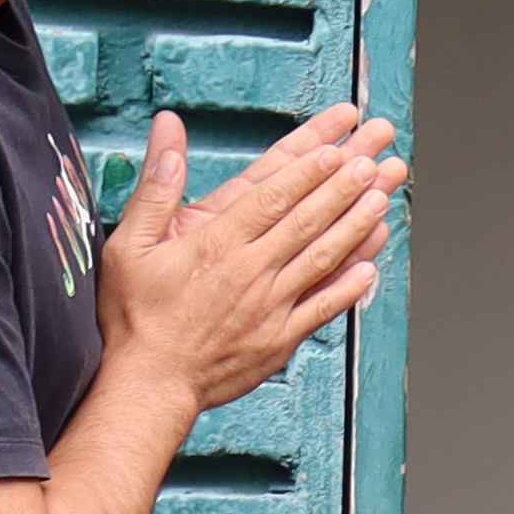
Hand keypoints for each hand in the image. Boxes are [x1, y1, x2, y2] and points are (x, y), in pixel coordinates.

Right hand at [100, 103, 404, 414]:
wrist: (149, 384)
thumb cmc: (136, 317)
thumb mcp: (129, 244)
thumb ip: (157, 186)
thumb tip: (168, 129)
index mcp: (216, 245)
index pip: (272, 197)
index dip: (308, 170)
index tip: (336, 148)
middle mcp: (250, 272)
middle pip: (306, 221)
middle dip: (344, 188)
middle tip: (374, 161)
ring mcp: (270, 307)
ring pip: (322, 258)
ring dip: (356, 227)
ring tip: (383, 199)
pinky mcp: (280, 339)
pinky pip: (323, 308)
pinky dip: (350, 288)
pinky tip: (372, 267)